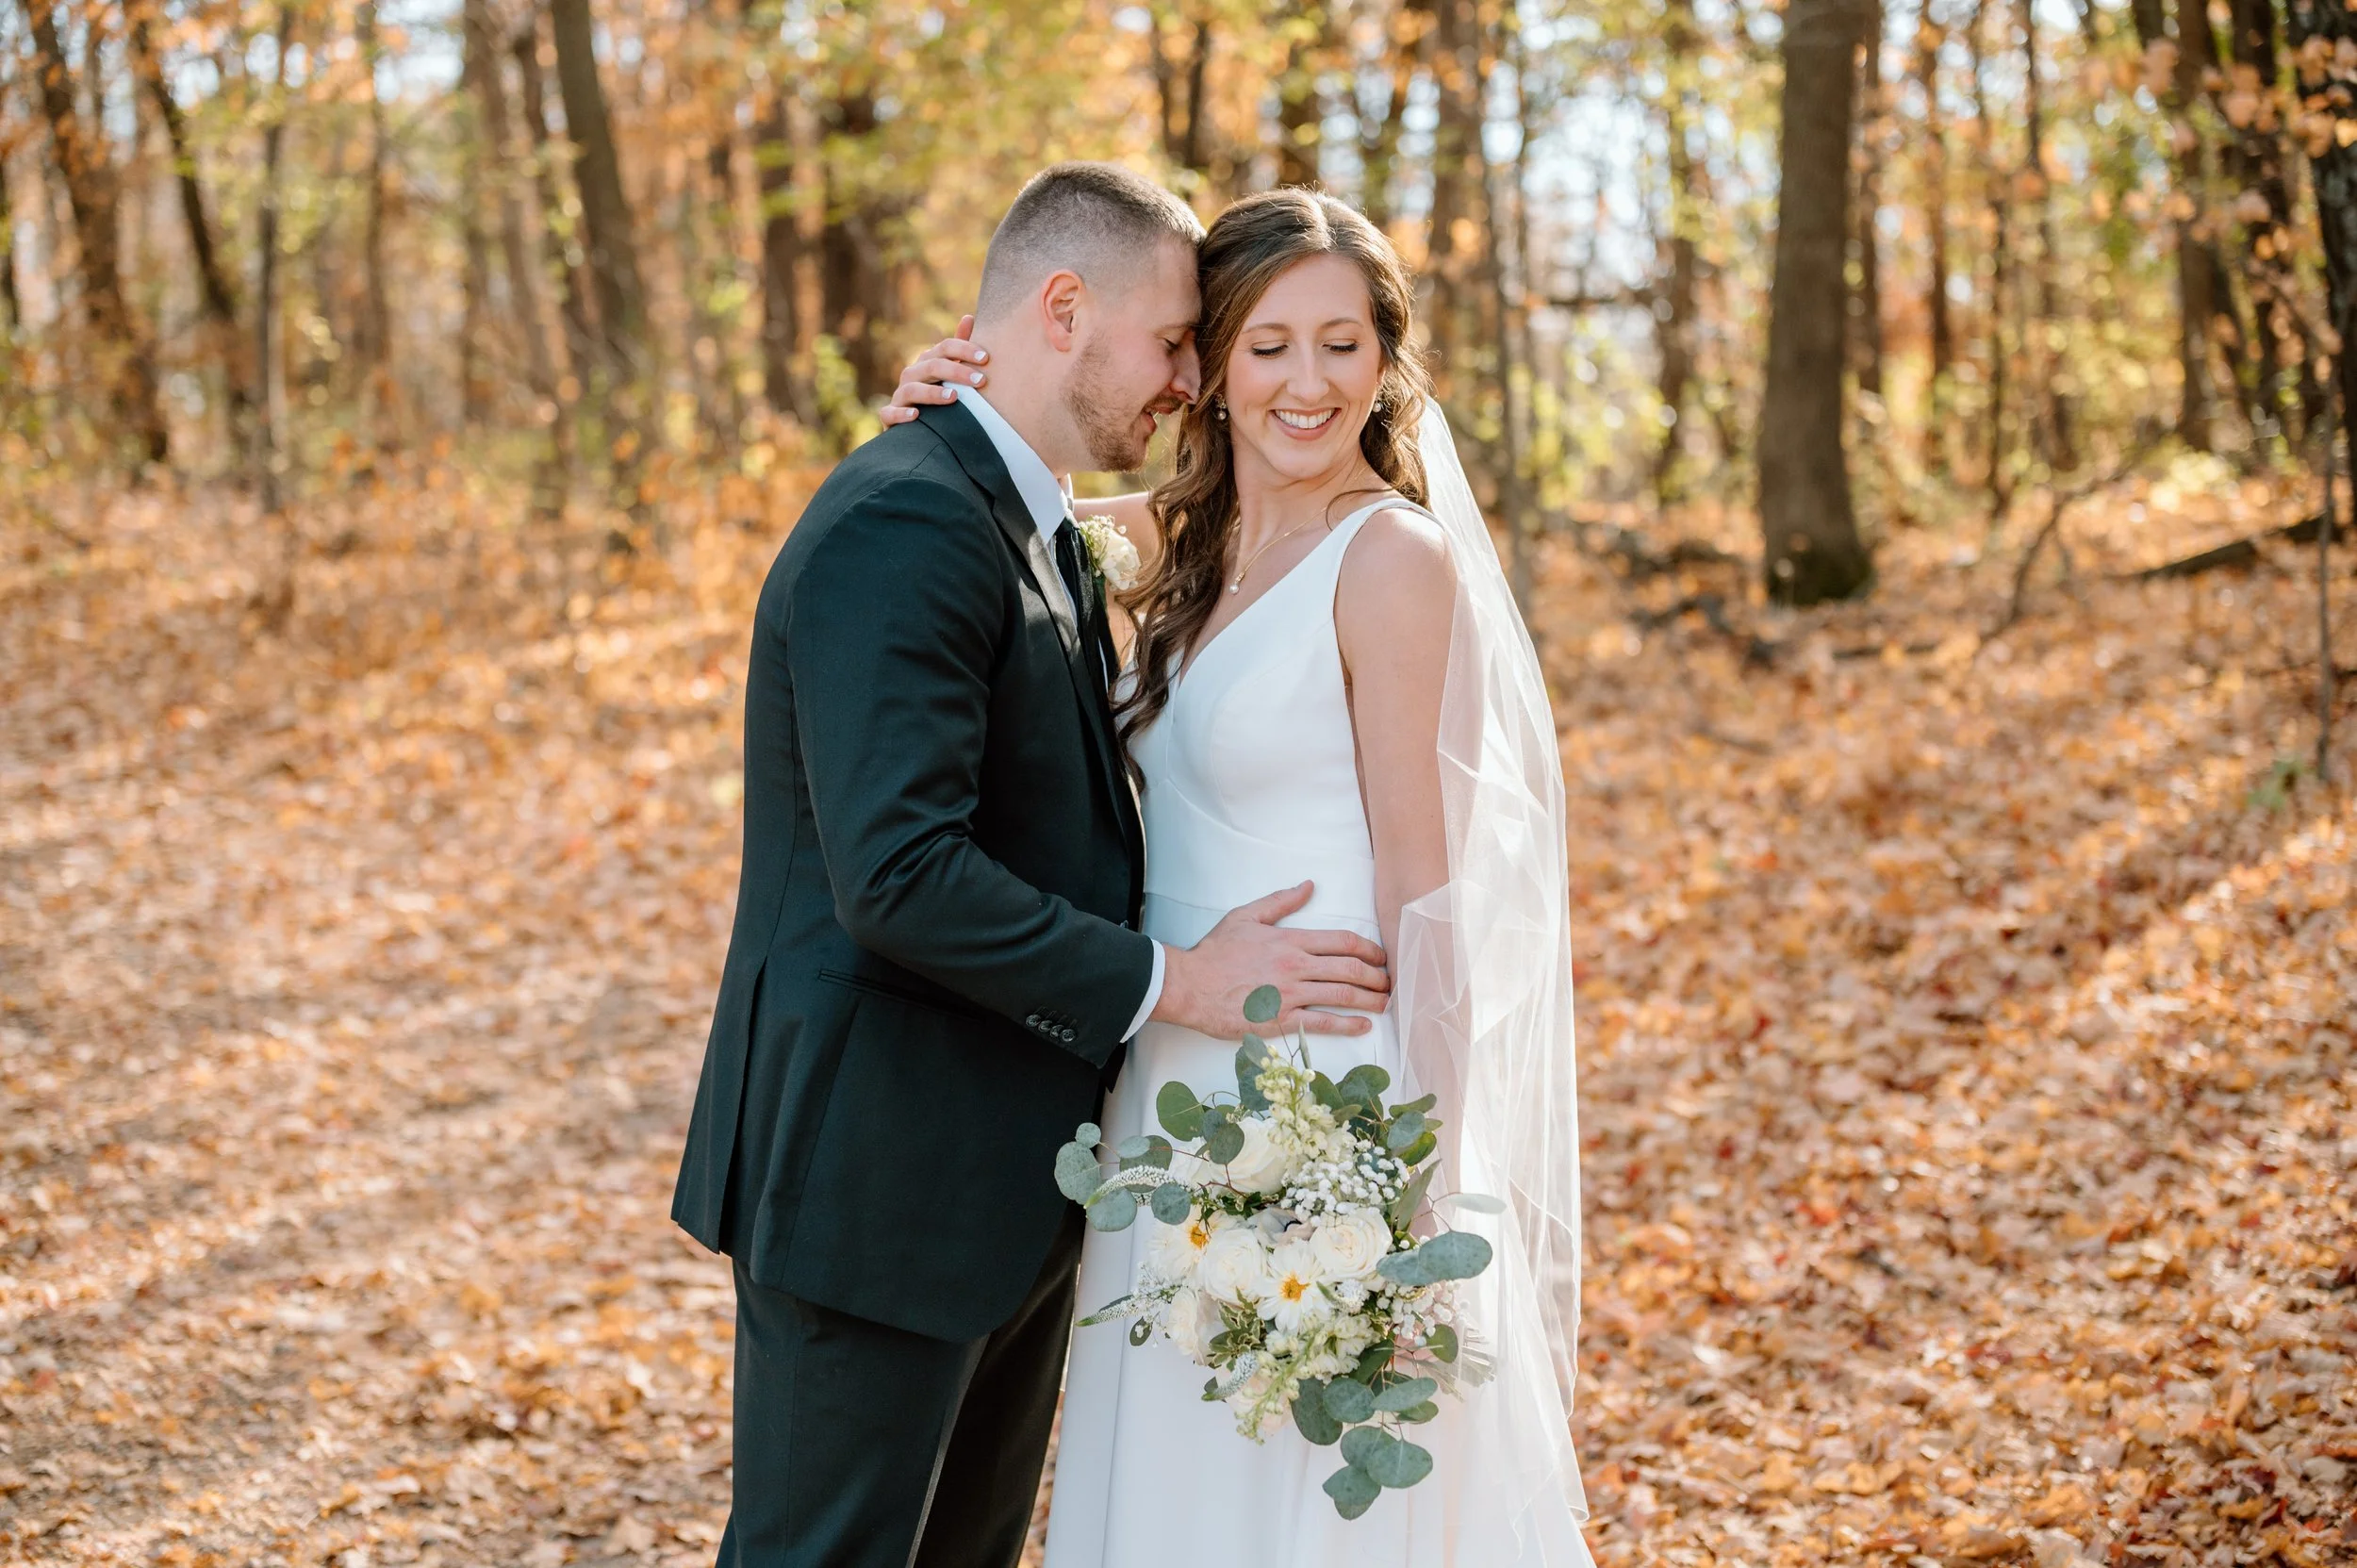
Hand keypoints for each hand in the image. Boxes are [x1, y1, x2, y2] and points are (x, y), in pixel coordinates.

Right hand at [879, 315, 989, 426]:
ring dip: (932, 393)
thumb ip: (959, 348)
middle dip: (957, 372)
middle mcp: (912, 375)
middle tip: (980, 380)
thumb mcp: (949, 370)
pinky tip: (915, 415)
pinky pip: (890, 413)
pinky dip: (901, 414)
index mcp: (928, 361)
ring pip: (912, 389)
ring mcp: (900, 396)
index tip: (986, 358)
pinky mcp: (890, 417)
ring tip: (953, 398)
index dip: (964, 349)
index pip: (945, 348)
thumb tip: (969, 317)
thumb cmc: (938, 392)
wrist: (916, 425)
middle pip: (932, 366)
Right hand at [1153, 881, 1390, 1038]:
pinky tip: (1364, 1026)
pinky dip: (1348, 1025)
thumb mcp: (1246, 916)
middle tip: (1389, 982)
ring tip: (1385, 1003)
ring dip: (1370, 1000)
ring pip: (1343, 995)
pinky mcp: (1281, 1020)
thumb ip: (1281, 901)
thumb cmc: (1215, 952)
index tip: (1381, 957)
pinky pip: (1322, 1023)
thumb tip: (1309, 886)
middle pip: (1351, 969)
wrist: (1189, 985)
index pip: (1343, 941)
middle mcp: (1296, 967)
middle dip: (1377, 976)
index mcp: (1291, 940)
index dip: (1369, 949)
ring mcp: (1290, 995)